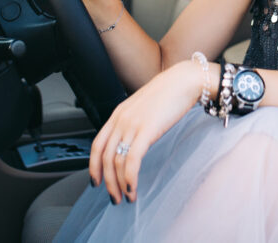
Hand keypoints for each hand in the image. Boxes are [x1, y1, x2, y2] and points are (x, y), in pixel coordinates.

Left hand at [89, 60, 207, 203]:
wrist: (184, 80)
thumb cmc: (169, 94)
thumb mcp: (143, 107)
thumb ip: (134, 122)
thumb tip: (133, 141)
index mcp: (118, 114)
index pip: (97, 144)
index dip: (94, 165)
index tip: (96, 181)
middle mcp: (120, 120)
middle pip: (104, 157)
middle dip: (107, 182)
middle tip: (114, 197)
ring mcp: (132, 125)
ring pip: (116, 162)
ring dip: (119, 184)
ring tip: (126, 197)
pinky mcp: (146, 131)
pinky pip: (132, 160)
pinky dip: (130, 178)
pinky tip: (133, 188)